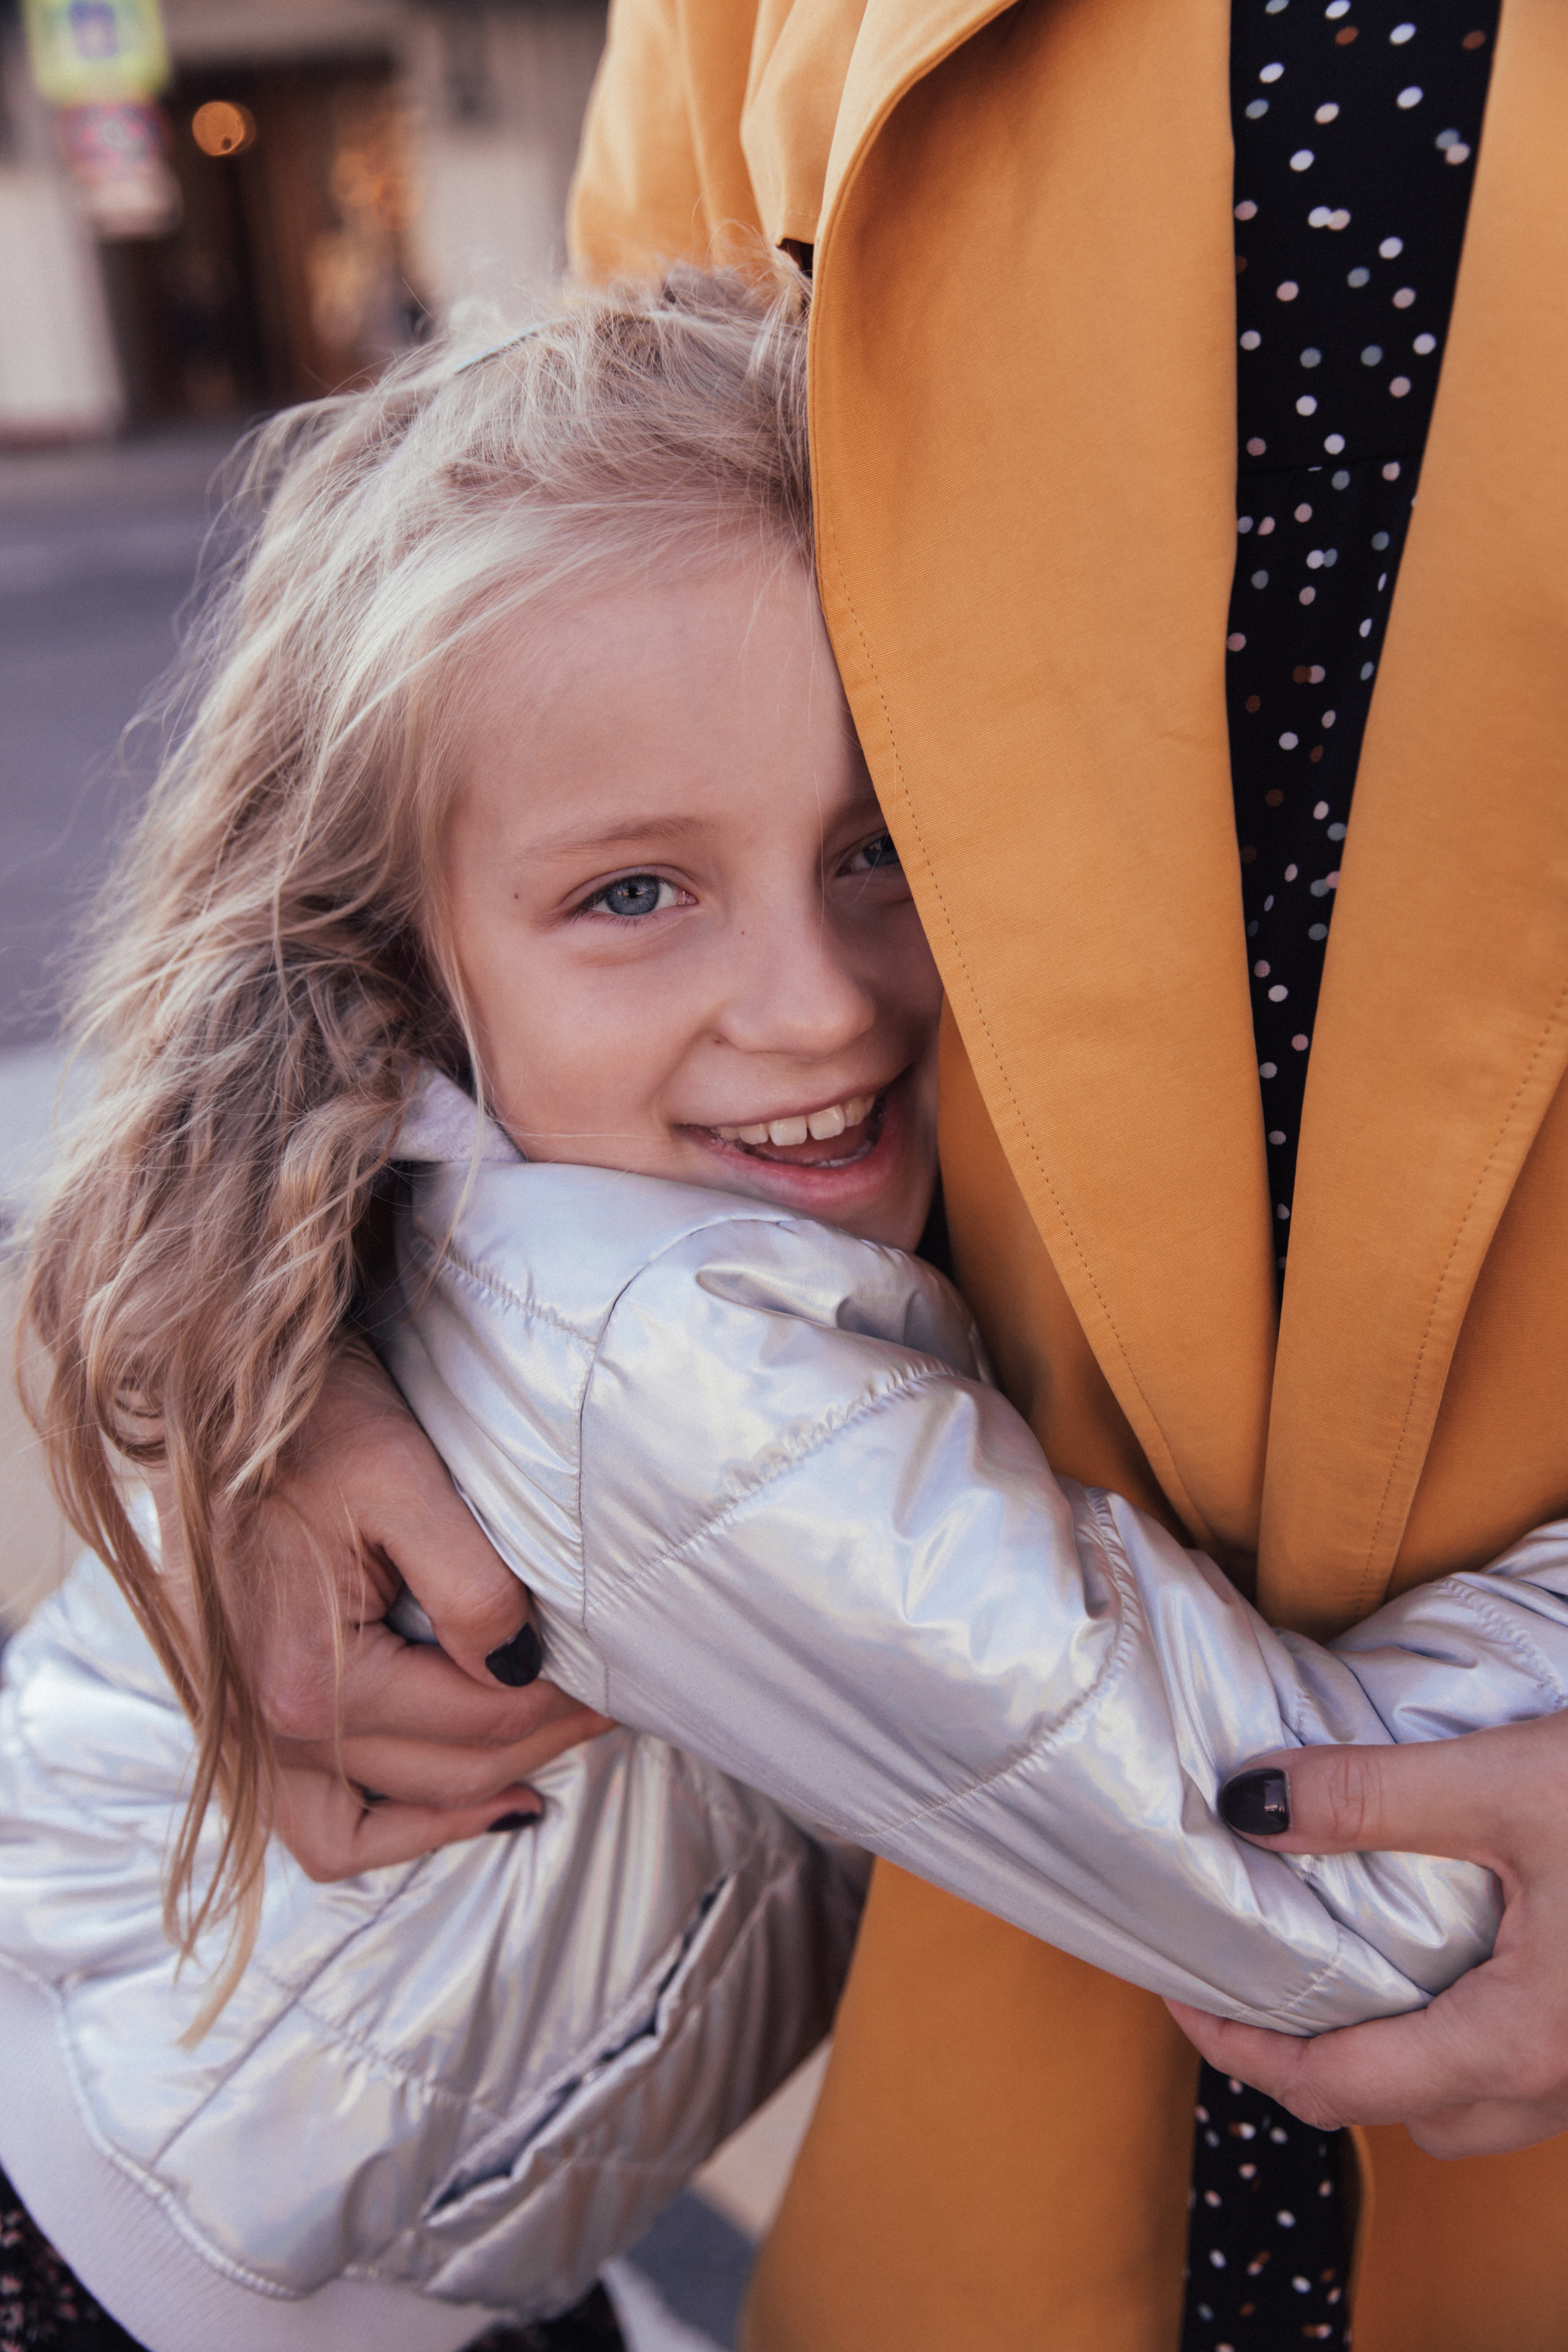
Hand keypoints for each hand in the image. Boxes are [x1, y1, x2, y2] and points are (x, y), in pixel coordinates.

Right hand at [156, 1343, 610, 1879]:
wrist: (212, 1398)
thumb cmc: (308, 1425)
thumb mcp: (402, 1479)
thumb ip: (471, 1587)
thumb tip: (523, 1669)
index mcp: (310, 1681)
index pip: (482, 1718)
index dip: (564, 1698)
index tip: (620, 1676)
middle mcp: (269, 1733)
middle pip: (448, 1772)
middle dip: (542, 1741)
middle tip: (610, 1702)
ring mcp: (248, 1743)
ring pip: (382, 1827)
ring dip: (473, 1798)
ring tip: (547, 1761)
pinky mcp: (243, 1729)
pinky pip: (320, 1828)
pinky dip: (392, 1827)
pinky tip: (460, 1801)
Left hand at [1167, 1714, 1567, 2156]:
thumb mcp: (1510, 1784)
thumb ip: (1371, 1800)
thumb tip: (1243, 1803)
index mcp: (1522, 2042)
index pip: (1338, 2085)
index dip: (1239, 2046)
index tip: (1176, 1991)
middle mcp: (1565, 2083)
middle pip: (1399, 2112)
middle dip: (1308, 2064)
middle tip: (1242, 1982)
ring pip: (1469, 2104)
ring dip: (1392, 2056)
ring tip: (1332, 1969)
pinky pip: (1522, 2070)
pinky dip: (1458, 2034)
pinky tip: (1443, 1957)